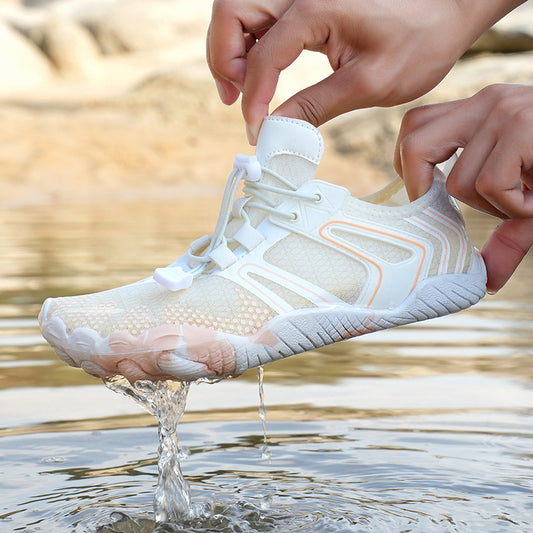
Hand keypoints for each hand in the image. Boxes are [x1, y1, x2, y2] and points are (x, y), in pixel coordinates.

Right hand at [207, 0, 522, 143]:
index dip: (253, 99)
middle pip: (232, 13)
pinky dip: (252, 45)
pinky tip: (261, 73)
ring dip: (232, 49)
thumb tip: (278, 130)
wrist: (451, 6)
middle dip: (224, 59)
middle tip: (233, 100)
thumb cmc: (420, 37)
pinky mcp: (309, 1)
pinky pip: (263, 17)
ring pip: (241, 11)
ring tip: (242, 90)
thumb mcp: (369, 82)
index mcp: (315, 7)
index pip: (263, 56)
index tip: (257, 133)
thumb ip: (315, 106)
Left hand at [394, 83, 532, 291]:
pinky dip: (515, 206)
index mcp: (476, 110)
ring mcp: (504, 112)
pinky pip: (491, 185)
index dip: (410, 169)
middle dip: (424, 190)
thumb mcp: (526, 195)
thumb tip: (486, 282)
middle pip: (414, 146)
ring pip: (458, 182)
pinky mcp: (523, 127)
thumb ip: (503, 234)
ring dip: (494, 208)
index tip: (430, 197)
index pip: (413, 129)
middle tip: (455, 210)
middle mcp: (485, 103)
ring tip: (526, 200)